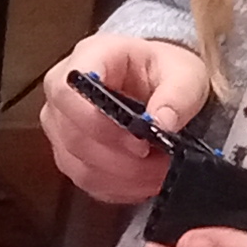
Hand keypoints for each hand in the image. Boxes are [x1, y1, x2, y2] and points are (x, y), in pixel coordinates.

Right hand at [35, 31, 211, 205]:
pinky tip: (146, 180)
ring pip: (79, 166)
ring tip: (161, 173)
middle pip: (73, 136)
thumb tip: (161, 123)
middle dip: (121, 159)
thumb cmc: (165, 72)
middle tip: (162, 163)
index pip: (68, 92)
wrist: (158, 84)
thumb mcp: (185, 74)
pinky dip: (121, 188)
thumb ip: (177, 95)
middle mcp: (62, 93)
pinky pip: (87, 182)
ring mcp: (60, 127)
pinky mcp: (69, 156)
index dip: (99, 123)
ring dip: (125, 177)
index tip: (140, 142)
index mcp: (87, 58)